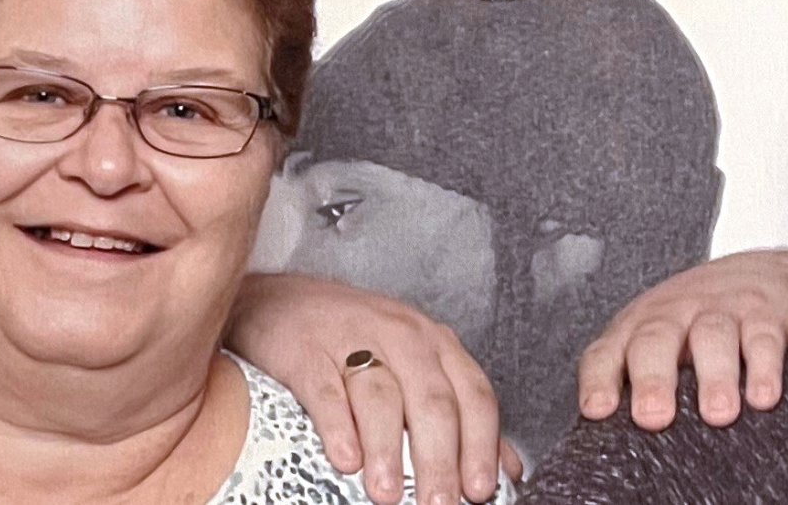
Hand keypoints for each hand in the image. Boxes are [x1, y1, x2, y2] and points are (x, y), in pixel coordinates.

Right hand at [227, 272, 511, 504]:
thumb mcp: (415, 366)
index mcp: (436, 344)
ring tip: (388, 493)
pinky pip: (326, 390)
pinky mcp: (306, 351)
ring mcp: (353, 340)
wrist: (280, 301)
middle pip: (431, 400)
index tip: (480, 491)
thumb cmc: (356, 340)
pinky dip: (337, 426)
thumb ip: (460, 414)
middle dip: (438, 458)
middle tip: (439, 503)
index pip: (473, 394)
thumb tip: (507, 469)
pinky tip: (345, 458)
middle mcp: (402, 336)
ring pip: (380, 396)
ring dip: (387, 449)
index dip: (480, 445)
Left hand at [576, 250, 787, 430]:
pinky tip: (762, 397)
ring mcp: (721, 310)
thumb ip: (638, 382)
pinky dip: (763, 368)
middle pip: (656, 340)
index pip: (607, 352)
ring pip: (712, 336)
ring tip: (717, 414)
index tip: (597, 410)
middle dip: (652, 379)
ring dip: (714, 377)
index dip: (599, 379)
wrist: (769, 271)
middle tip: (653, 416)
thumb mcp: (662, 343)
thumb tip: (617, 446)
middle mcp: (675, 315)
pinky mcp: (766, 314)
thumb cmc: (700, 318)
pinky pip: (763, 338)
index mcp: (638, 327)